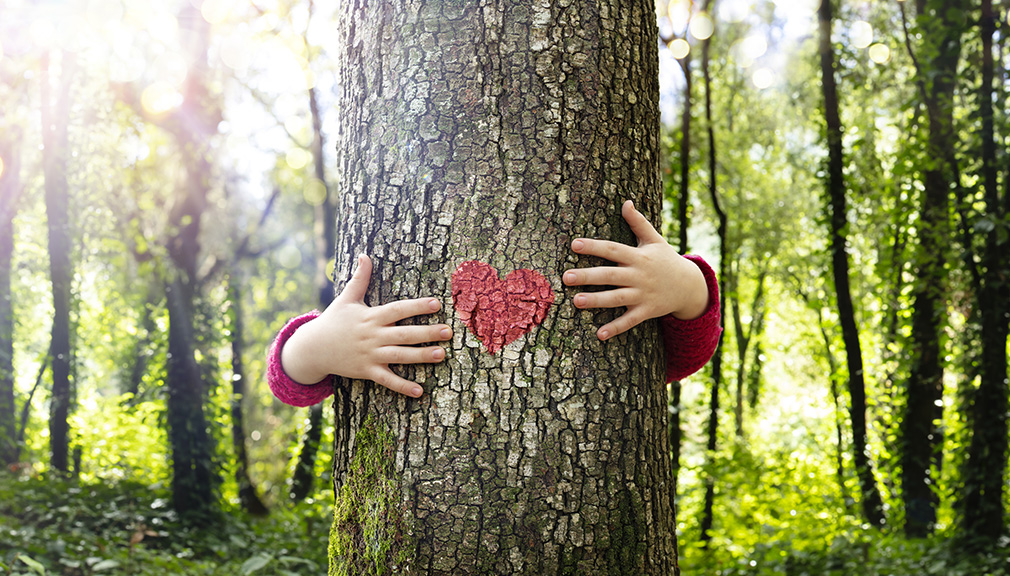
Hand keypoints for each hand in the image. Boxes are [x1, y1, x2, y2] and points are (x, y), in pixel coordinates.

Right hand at [280, 254, 451, 397]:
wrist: (312, 348)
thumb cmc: (333, 321)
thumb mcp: (346, 298)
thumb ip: (359, 278)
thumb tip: (365, 255)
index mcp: (370, 317)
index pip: (397, 310)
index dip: (416, 306)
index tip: (436, 303)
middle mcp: (372, 336)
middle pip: (404, 334)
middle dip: (427, 332)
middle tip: (448, 331)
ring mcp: (370, 355)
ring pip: (400, 356)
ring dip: (421, 356)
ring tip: (442, 354)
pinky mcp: (366, 371)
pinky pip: (387, 380)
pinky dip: (402, 386)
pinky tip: (420, 391)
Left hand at [563, 200, 708, 340]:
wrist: (690, 285)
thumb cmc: (666, 260)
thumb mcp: (655, 240)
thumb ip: (638, 222)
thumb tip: (626, 202)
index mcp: (638, 256)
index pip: (613, 249)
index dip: (594, 246)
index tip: (574, 244)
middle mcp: (639, 275)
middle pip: (610, 275)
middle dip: (588, 276)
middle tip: (566, 277)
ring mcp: (643, 294)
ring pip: (617, 298)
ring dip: (597, 301)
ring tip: (576, 302)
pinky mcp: (647, 311)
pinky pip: (630, 320)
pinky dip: (616, 328)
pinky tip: (599, 334)